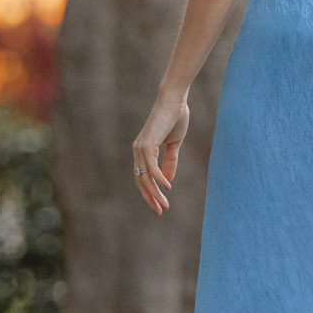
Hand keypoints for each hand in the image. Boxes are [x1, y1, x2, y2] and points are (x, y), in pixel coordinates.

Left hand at [132, 91, 188, 214]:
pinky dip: (159, 179)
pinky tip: (168, 188)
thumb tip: (168, 181)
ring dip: (155, 193)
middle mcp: (138, 151)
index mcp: (143, 151)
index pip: (143, 177)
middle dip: (151, 198)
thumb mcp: (174, 144)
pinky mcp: (147, 145)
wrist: (174, 100)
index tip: (159, 205)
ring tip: (164, 205)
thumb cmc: (174, 117)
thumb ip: (170, 161)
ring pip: (146, 178)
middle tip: (160, 211)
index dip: (150, 192)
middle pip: (141, 181)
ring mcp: (141, 148)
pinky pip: (152, 168)